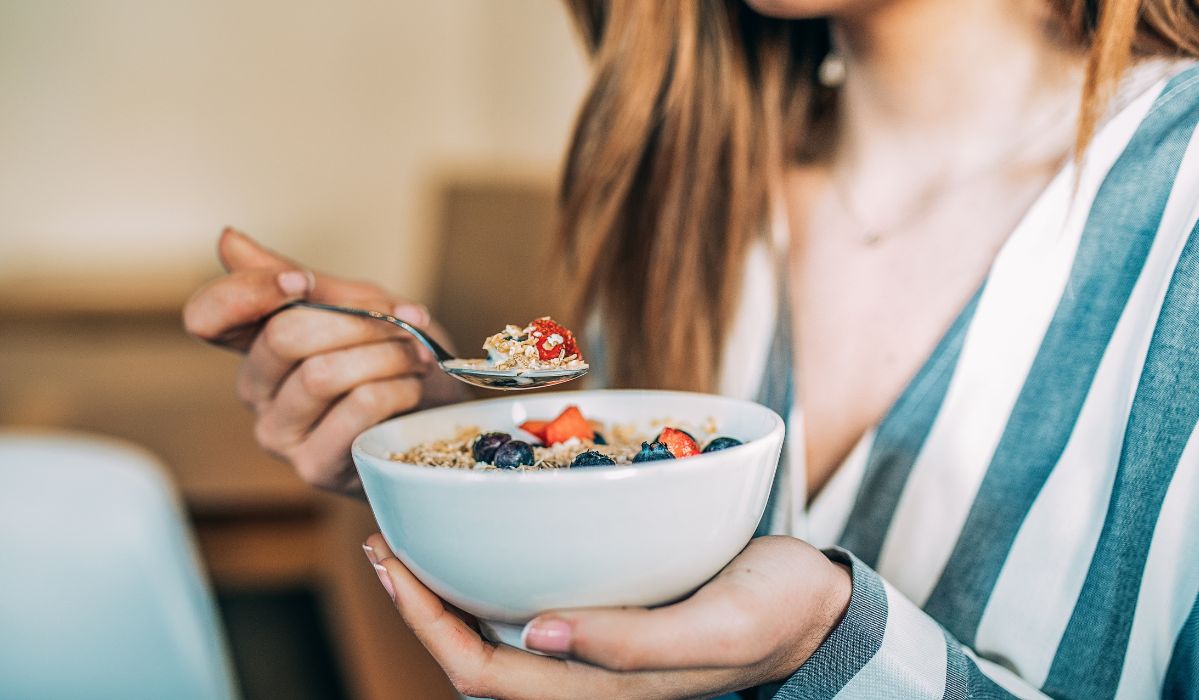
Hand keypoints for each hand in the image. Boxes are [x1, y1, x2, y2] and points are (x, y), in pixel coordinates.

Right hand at [183, 228, 467, 492]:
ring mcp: (279, 433)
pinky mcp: (314, 466)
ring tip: (415, 356)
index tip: (302, 282)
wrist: (440, 416)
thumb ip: (299, 278)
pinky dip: (396, 388)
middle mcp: (256, 391)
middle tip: (403, 323)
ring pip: (322, 373)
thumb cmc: (394, 358)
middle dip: (357, 322)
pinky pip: (356, 408)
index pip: (206, 316)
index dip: (248, 292)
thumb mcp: (356, 305)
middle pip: (283, 336)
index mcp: (255, 345)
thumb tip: (227, 239)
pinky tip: (412, 388)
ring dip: (385, 355)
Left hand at [363, 534, 851, 699]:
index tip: (392, 563)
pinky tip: (483, 538)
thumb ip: (633, 644)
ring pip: (495, 638)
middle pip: (475, 659)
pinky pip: (529, 610)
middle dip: (419, 608)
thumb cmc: (775, 613)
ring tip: (412, 541)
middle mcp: (585, 678)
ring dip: (446, 596)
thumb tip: (537, 633)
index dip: (427, 627)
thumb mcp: (719, 628)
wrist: (816, 608)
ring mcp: (593, 653)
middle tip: (384, 542)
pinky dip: (491, 579)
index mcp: (602, 692)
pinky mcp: (608, 619)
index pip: (486, 675)